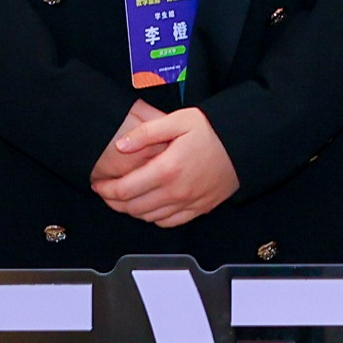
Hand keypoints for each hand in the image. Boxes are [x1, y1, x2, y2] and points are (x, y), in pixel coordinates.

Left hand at [94, 105, 238, 227]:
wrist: (245, 145)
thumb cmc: (213, 131)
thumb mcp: (178, 121)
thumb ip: (146, 133)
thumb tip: (120, 146)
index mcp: (167, 170)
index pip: (124, 190)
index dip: (106, 189)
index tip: (98, 183)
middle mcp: (176, 192)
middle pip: (133, 208)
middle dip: (113, 201)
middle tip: (106, 191)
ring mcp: (188, 203)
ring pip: (148, 217)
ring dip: (131, 210)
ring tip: (123, 197)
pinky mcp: (198, 209)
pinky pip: (168, 222)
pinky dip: (153, 218)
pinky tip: (149, 206)